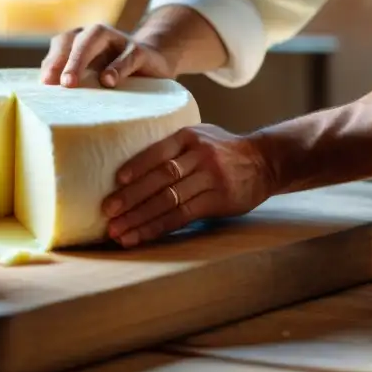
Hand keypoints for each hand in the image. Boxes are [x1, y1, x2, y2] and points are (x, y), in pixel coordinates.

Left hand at [40, 23, 173, 87]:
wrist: (155, 62)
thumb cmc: (114, 71)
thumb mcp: (92, 74)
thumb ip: (71, 75)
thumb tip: (47, 89)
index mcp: (81, 38)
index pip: (61, 43)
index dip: (52, 61)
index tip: (44, 83)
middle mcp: (98, 34)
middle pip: (77, 41)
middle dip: (65, 61)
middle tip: (59, 84)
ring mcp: (120, 39)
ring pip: (97, 39)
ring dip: (81, 60)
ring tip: (71, 83)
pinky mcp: (141, 51)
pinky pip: (127, 56)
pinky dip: (117, 68)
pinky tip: (108, 81)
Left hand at [102, 124, 274, 247]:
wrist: (264, 161)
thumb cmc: (222, 150)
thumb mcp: (200, 136)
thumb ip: (172, 147)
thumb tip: (129, 167)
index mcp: (190, 136)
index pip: (159, 153)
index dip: (136, 167)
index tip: (115, 182)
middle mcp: (200, 156)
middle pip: (161, 179)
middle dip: (131, 197)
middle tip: (107, 211)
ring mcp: (210, 179)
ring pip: (169, 201)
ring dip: (140, 218)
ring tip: (117, 232)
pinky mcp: (218, 201)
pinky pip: (182, 217)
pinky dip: (158, 227)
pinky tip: (140, 235)